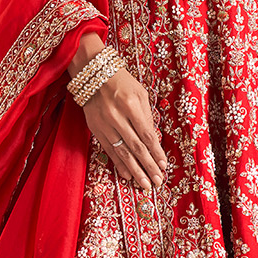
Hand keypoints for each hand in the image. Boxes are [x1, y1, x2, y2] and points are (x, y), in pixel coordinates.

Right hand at [81, 66, 166, 191]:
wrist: (94, 73)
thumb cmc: (122, 82)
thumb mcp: (140, 93)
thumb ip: (146, 116)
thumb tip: (153, 141)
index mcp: (131, 105)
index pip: (147, 134)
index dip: (156, 152)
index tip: (164, 165)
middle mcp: (116, 116)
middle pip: (135, 147)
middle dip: (148, 166)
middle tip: (157, 181)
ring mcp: (104, 124)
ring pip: (122, 152)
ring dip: (135, 170)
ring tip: (144, 183)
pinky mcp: (95, 128)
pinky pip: (109, 150)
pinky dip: (119, 163)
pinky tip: (127, 175)